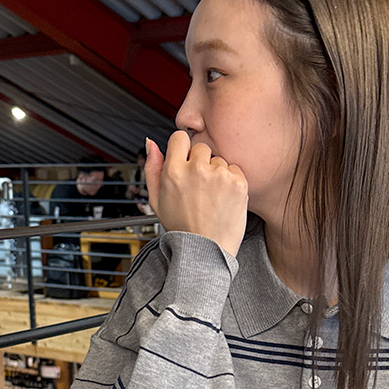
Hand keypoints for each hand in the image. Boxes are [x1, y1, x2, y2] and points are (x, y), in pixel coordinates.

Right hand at [144, 133, 247, 256]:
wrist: (206, 250)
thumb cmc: (182, 227)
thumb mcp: (156, 200)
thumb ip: (152, 168)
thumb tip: (151, 143)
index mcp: (174, 172)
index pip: (180, 138)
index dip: (183, 150)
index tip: (186, 162)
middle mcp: (197, 170)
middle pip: (201, 147)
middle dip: (201, 162)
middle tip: (200, 187)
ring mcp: (219, 175)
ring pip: (219, 160)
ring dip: (217, 173)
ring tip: (212, 197)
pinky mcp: (238, 182)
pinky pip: (235, 170)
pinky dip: (232, 181)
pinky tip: (224, 198)